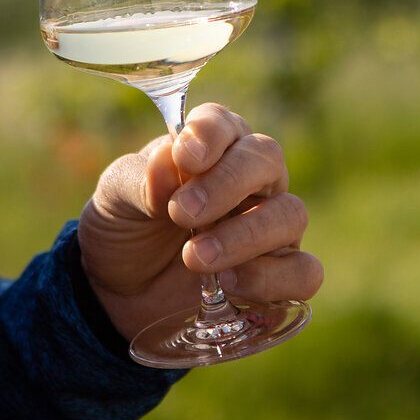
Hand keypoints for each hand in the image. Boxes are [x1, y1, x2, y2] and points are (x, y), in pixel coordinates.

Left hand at [79, 103, 324, 341]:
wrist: (122, 294)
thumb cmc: (126, 232)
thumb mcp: (114, 200)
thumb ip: (139, 181)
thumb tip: (169, 165)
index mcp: (211, 150)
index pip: (224, 124)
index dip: (210, 135)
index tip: (184, 158)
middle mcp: (252, 182)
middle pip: (267, 159)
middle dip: (228, 183)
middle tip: (183, 213)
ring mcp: (272, 229)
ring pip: (291, 215)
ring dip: (245, 235)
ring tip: (195, 258)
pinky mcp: (281, 275)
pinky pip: (304, 272)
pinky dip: (271, 277)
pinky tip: (231, 285)